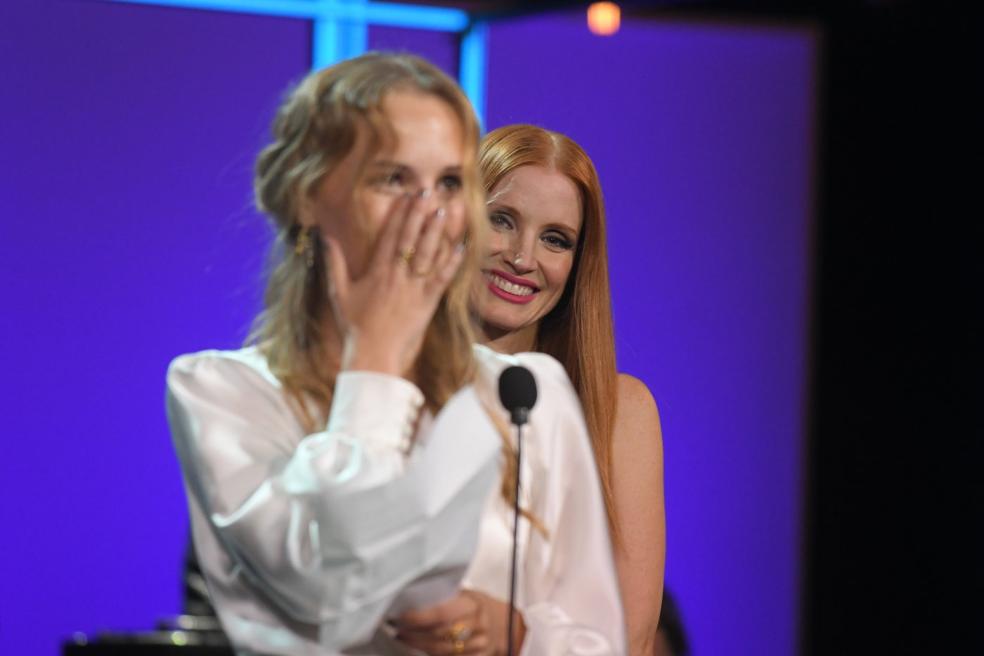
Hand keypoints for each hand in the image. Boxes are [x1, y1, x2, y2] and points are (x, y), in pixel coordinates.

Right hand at [325, 192, 464, 376]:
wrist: (372, 354)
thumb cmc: (354, 325)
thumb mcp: (338, 293)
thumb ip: (334, 263)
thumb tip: (324, 237)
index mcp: (376, 273)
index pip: (389, 236)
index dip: (399, 214)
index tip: (407, 196)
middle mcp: (397, 277)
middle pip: (410, 240)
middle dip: (419, 214)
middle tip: (428, 192)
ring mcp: (414, 290)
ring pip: (427, 255)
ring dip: (437, 232)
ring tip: (445, 210)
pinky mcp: (427, 304)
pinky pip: (441, 280)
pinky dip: (451, 264)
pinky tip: (461, 247)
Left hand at [393, 589, 522, 654]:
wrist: (504, 623)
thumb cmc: (478, 605)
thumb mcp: (467, 595)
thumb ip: (447, 596)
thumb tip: (411, 595)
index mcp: (473, 604)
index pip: (441, 613)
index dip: (418, 618)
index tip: (399, 617)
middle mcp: (478, 625)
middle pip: (439, 635)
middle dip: (414, 634)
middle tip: (396, 629)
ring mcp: (480, 645)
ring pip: (442, 652)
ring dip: (418, 646)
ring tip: (403, 638)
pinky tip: (419, 649)